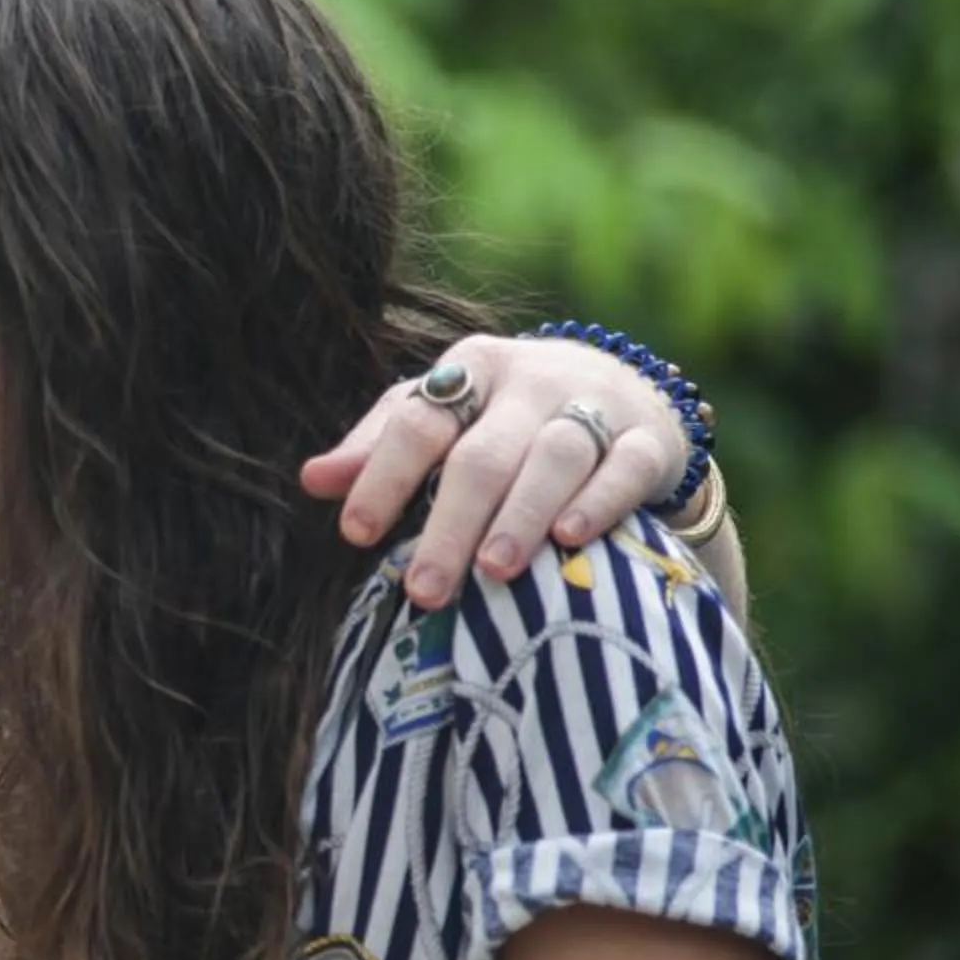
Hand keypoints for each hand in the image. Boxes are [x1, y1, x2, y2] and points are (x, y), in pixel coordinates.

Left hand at [301, 333, 688, 608]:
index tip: (354, 534)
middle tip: (424, 590)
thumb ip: (380, 446)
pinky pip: (624, 467)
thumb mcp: (446, 415)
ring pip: (555, 457)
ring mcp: (594, 405)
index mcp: (471, 369)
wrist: (625, 391)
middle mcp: (531, 382)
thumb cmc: (508, 415)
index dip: (383, 475)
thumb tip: (311, 479)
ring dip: (521, 514)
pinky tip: (570, 538)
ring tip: (494, 570)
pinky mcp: (648, 439)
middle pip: (483, 454)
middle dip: (450, 524)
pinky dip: (598, 501)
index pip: (418, 421)